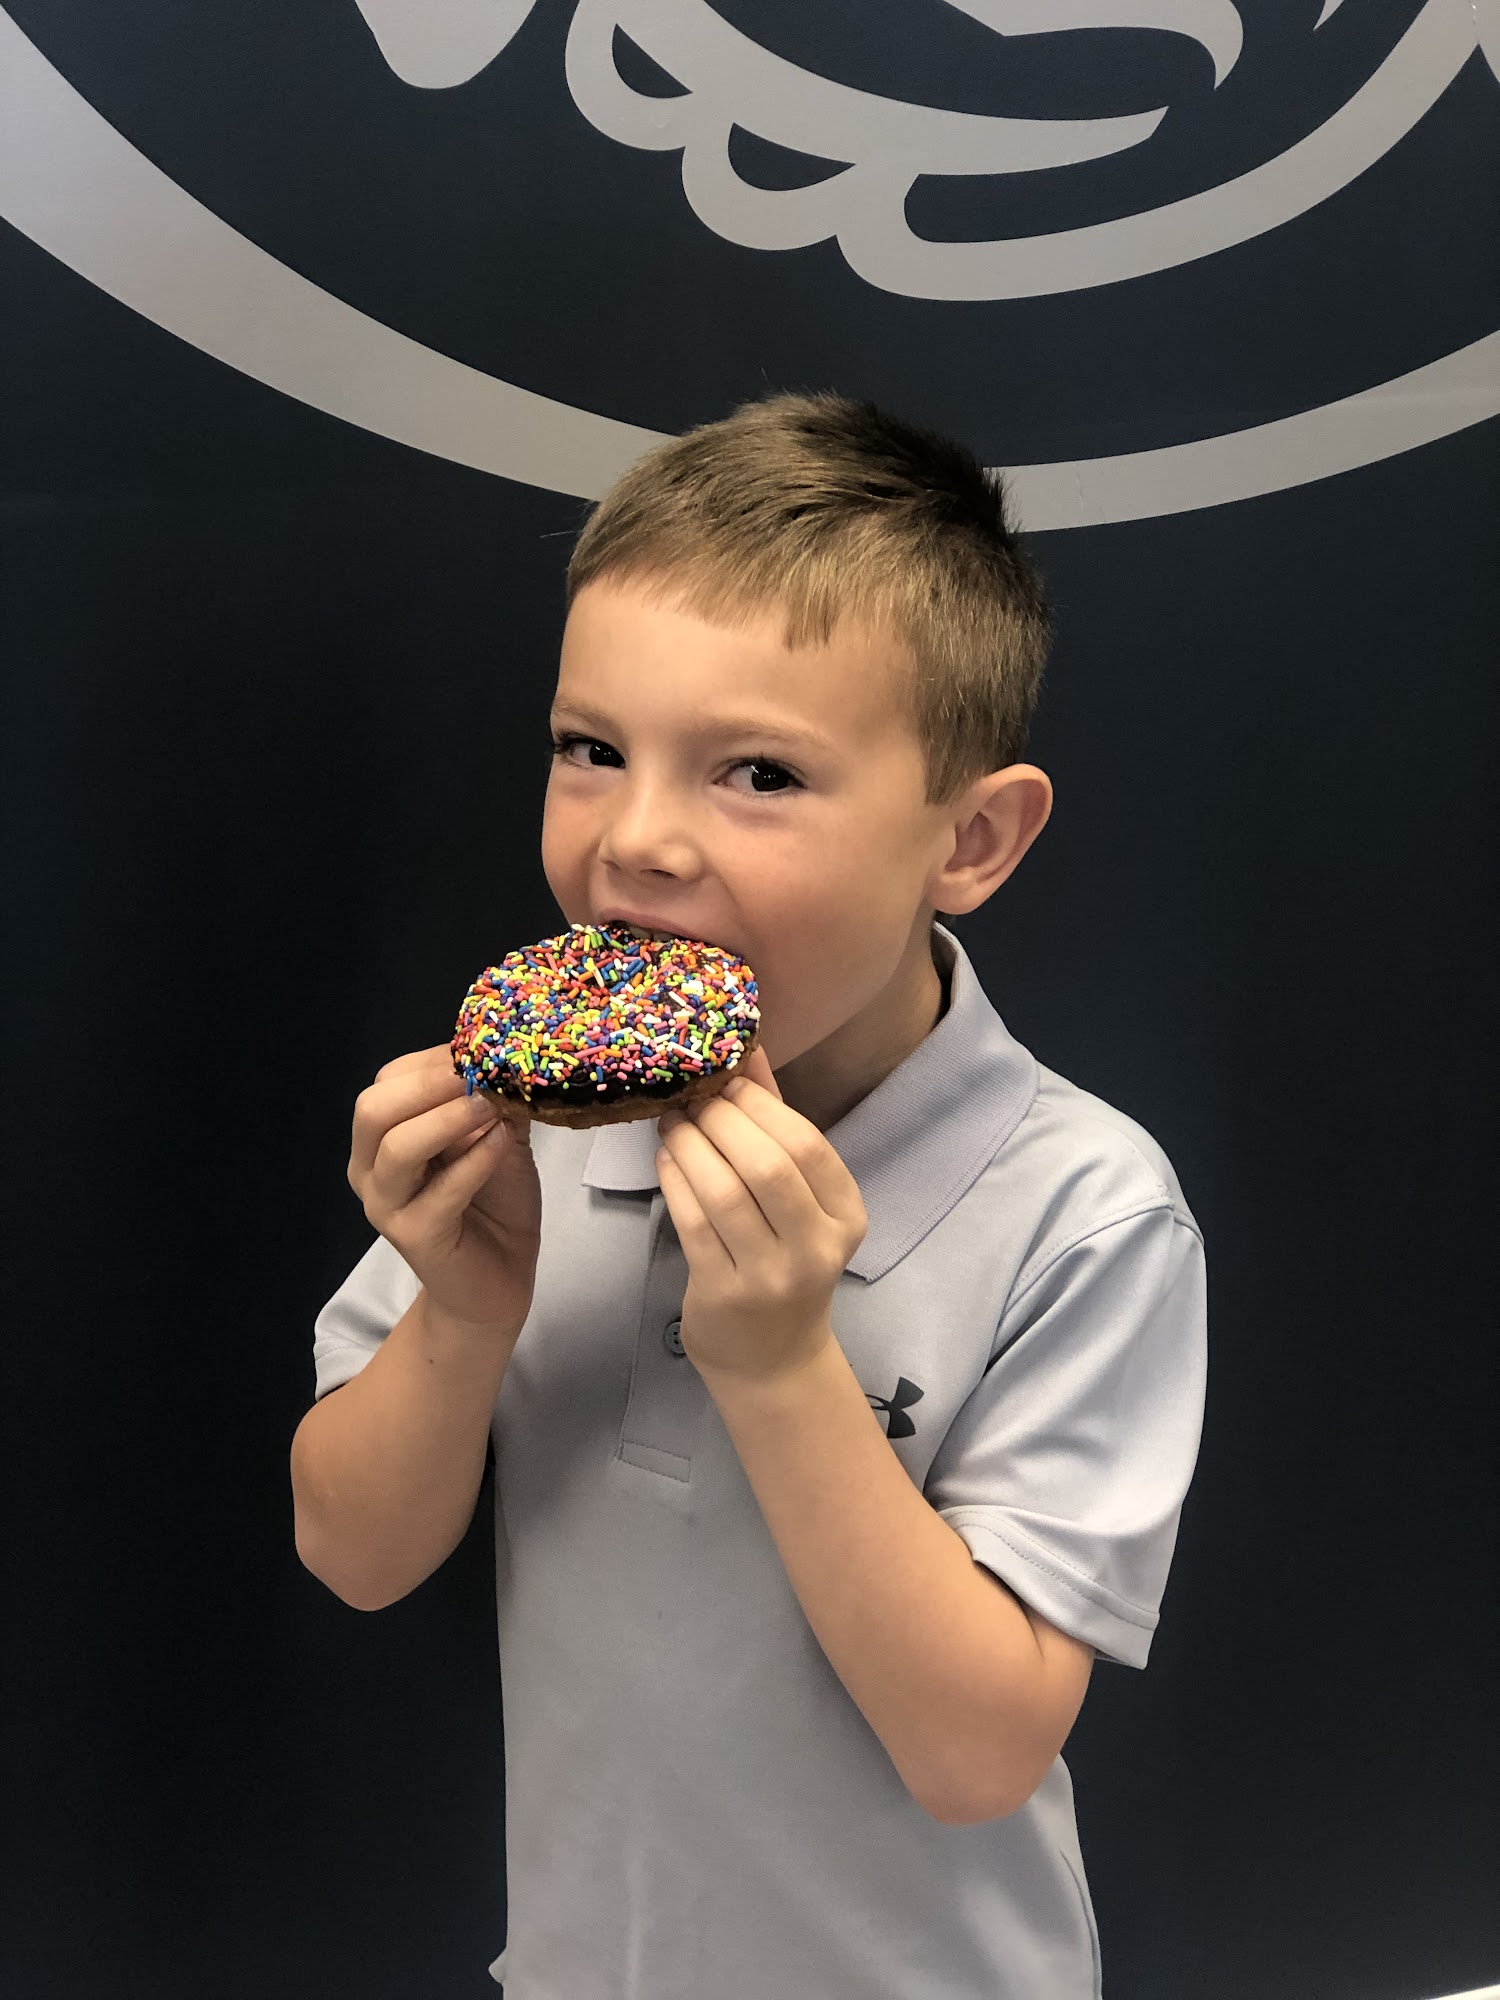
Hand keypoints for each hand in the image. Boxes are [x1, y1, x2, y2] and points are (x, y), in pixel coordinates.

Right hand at [347, 1044, 541, 1336]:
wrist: (498, 1279)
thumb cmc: (493, 1203)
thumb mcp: (496, 1137)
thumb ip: (492, 1099)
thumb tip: (504, 1053)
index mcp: (380, 1140)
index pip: (386, 1083)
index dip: (431, 1062)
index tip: (479, 1052)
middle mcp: (369, 1169)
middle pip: (374, 1109)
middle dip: (428, 1084)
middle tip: (477, 1075)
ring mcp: (386, 1205)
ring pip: (397, 1147)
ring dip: (449, 1118)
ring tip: (491, 1107)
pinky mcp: (415, 1236)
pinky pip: (440, 1190)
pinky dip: (475, 1159)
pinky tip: (503, 1143)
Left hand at [654, 1046, 868, 1385]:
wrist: (773, 1358)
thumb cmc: (784, 1260)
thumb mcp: (798, 1199)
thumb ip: (777, 1125)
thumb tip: (748, 1050)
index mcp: (846, 1215)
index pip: (807, 1146)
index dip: (761, 1106)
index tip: (725, 1081)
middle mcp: (817, 1248)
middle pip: (767, 1166)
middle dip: (721, 1121)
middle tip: (691, 1097)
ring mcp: (771, 1276)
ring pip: (725, 1193)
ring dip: (691, 1146)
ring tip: (672, 1121)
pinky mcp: (725, 1293)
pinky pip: (693, 1222)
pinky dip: (675, 1180)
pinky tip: (666, 1157)